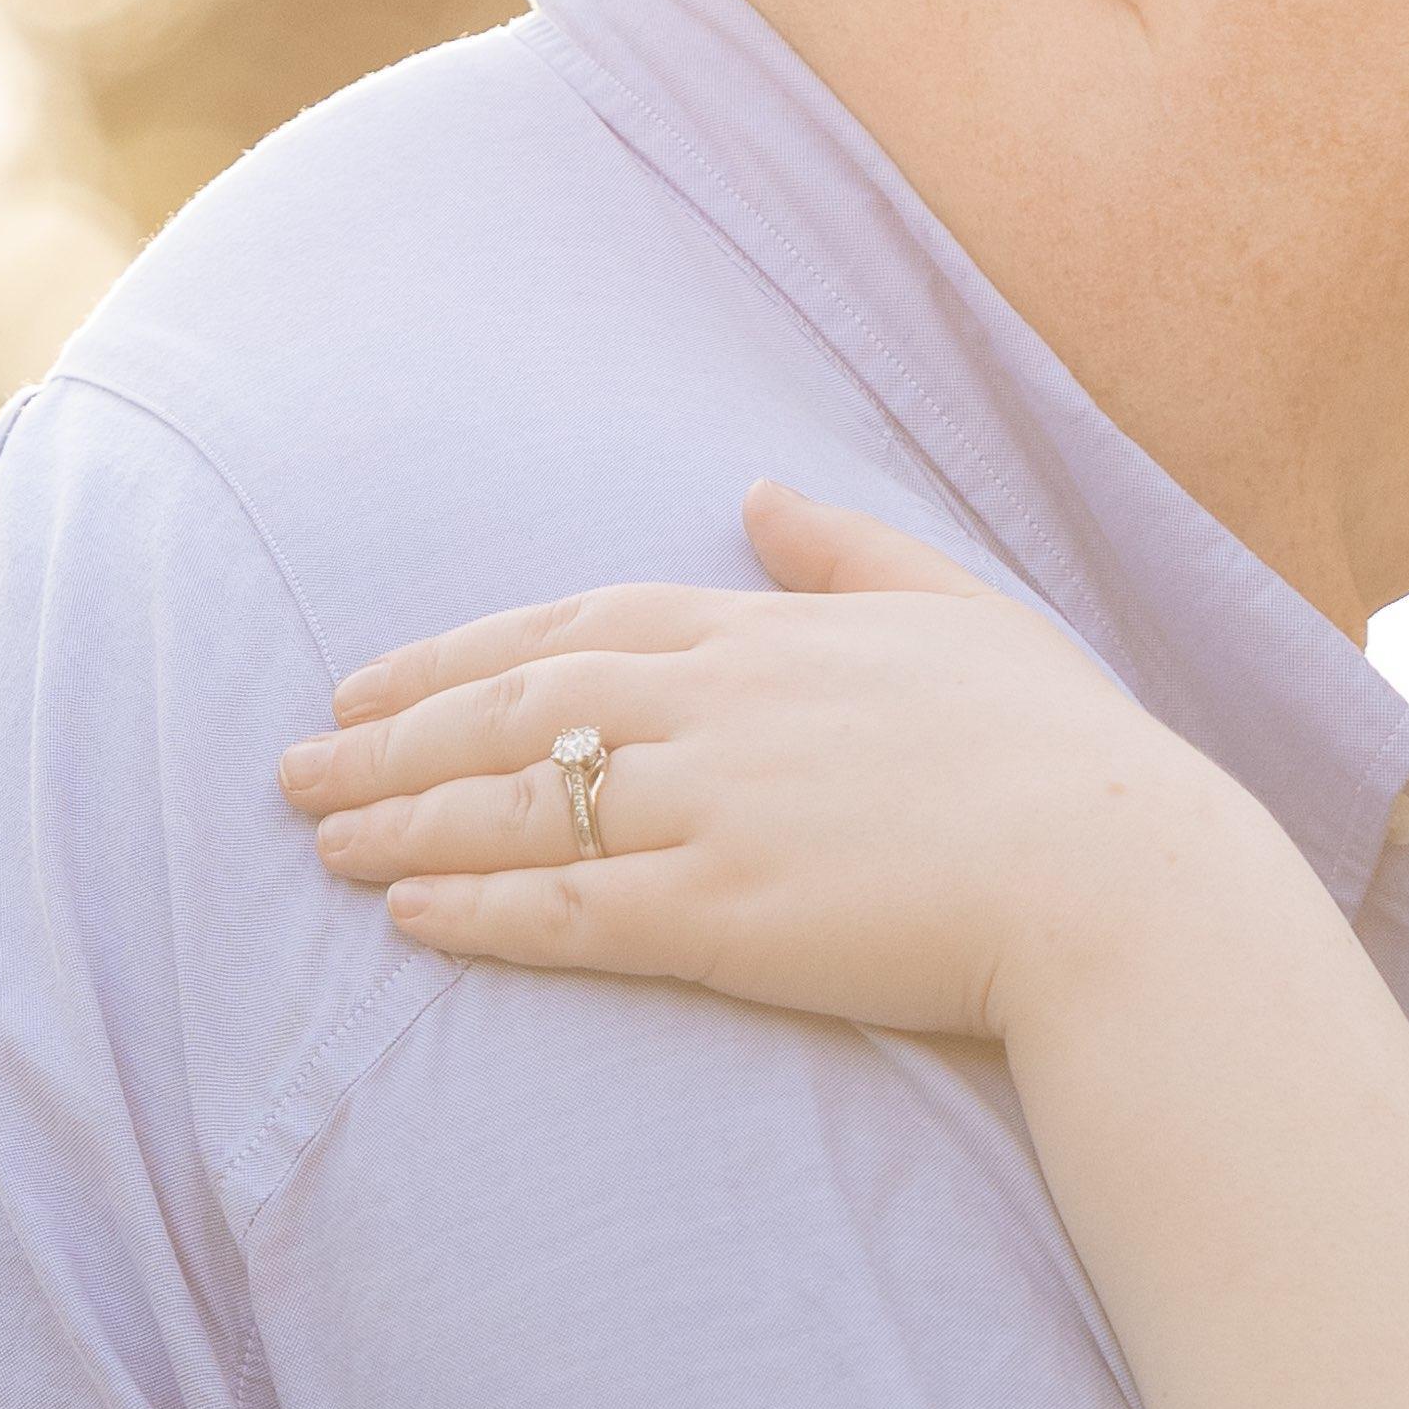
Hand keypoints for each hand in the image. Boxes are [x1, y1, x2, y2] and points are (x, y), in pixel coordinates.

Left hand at [277, 485, 1275, 1040]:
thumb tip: (760, 490)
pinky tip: (406, 918)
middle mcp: (716, 709)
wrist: (1117, 870)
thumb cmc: (1062, 749)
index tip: (370, 678)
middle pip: (513, 711)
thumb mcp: (962, 609)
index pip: (574, 624)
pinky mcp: (719, 917)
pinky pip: (565, 911)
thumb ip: (848, 550)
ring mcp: (710, 811)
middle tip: (291, 765)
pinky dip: (475, 911)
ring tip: (318, 842)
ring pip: (516, 808)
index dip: (459, 653)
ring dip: (402, 822)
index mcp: (767, 632)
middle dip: (389, 737)